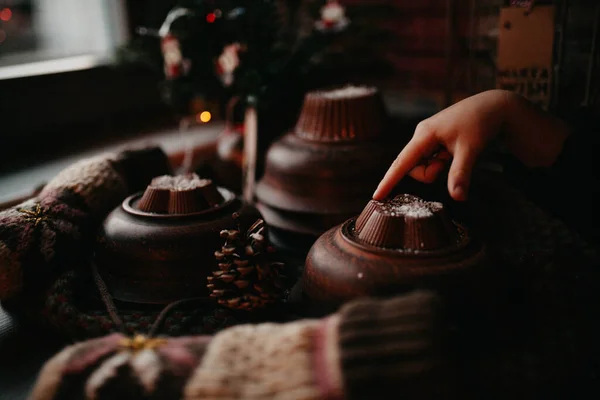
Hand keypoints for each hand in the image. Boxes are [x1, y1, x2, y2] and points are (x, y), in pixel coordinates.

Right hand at [372, 90, 570, 201]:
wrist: (493, 106)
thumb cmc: (480, 124)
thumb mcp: (471, 150)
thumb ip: (460, 174)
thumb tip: (458, 198)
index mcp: (424, 134)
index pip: (401, 163)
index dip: (388, 181)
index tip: (376, 197)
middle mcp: (420, 134)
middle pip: (414, 168)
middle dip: (431, 172)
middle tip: (451, 159)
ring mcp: (426, 137)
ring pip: (422, 165)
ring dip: (438, 167)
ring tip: (455, 152)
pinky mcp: (432, 139)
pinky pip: (429, 159)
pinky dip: (441, 161)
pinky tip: (453, 149)